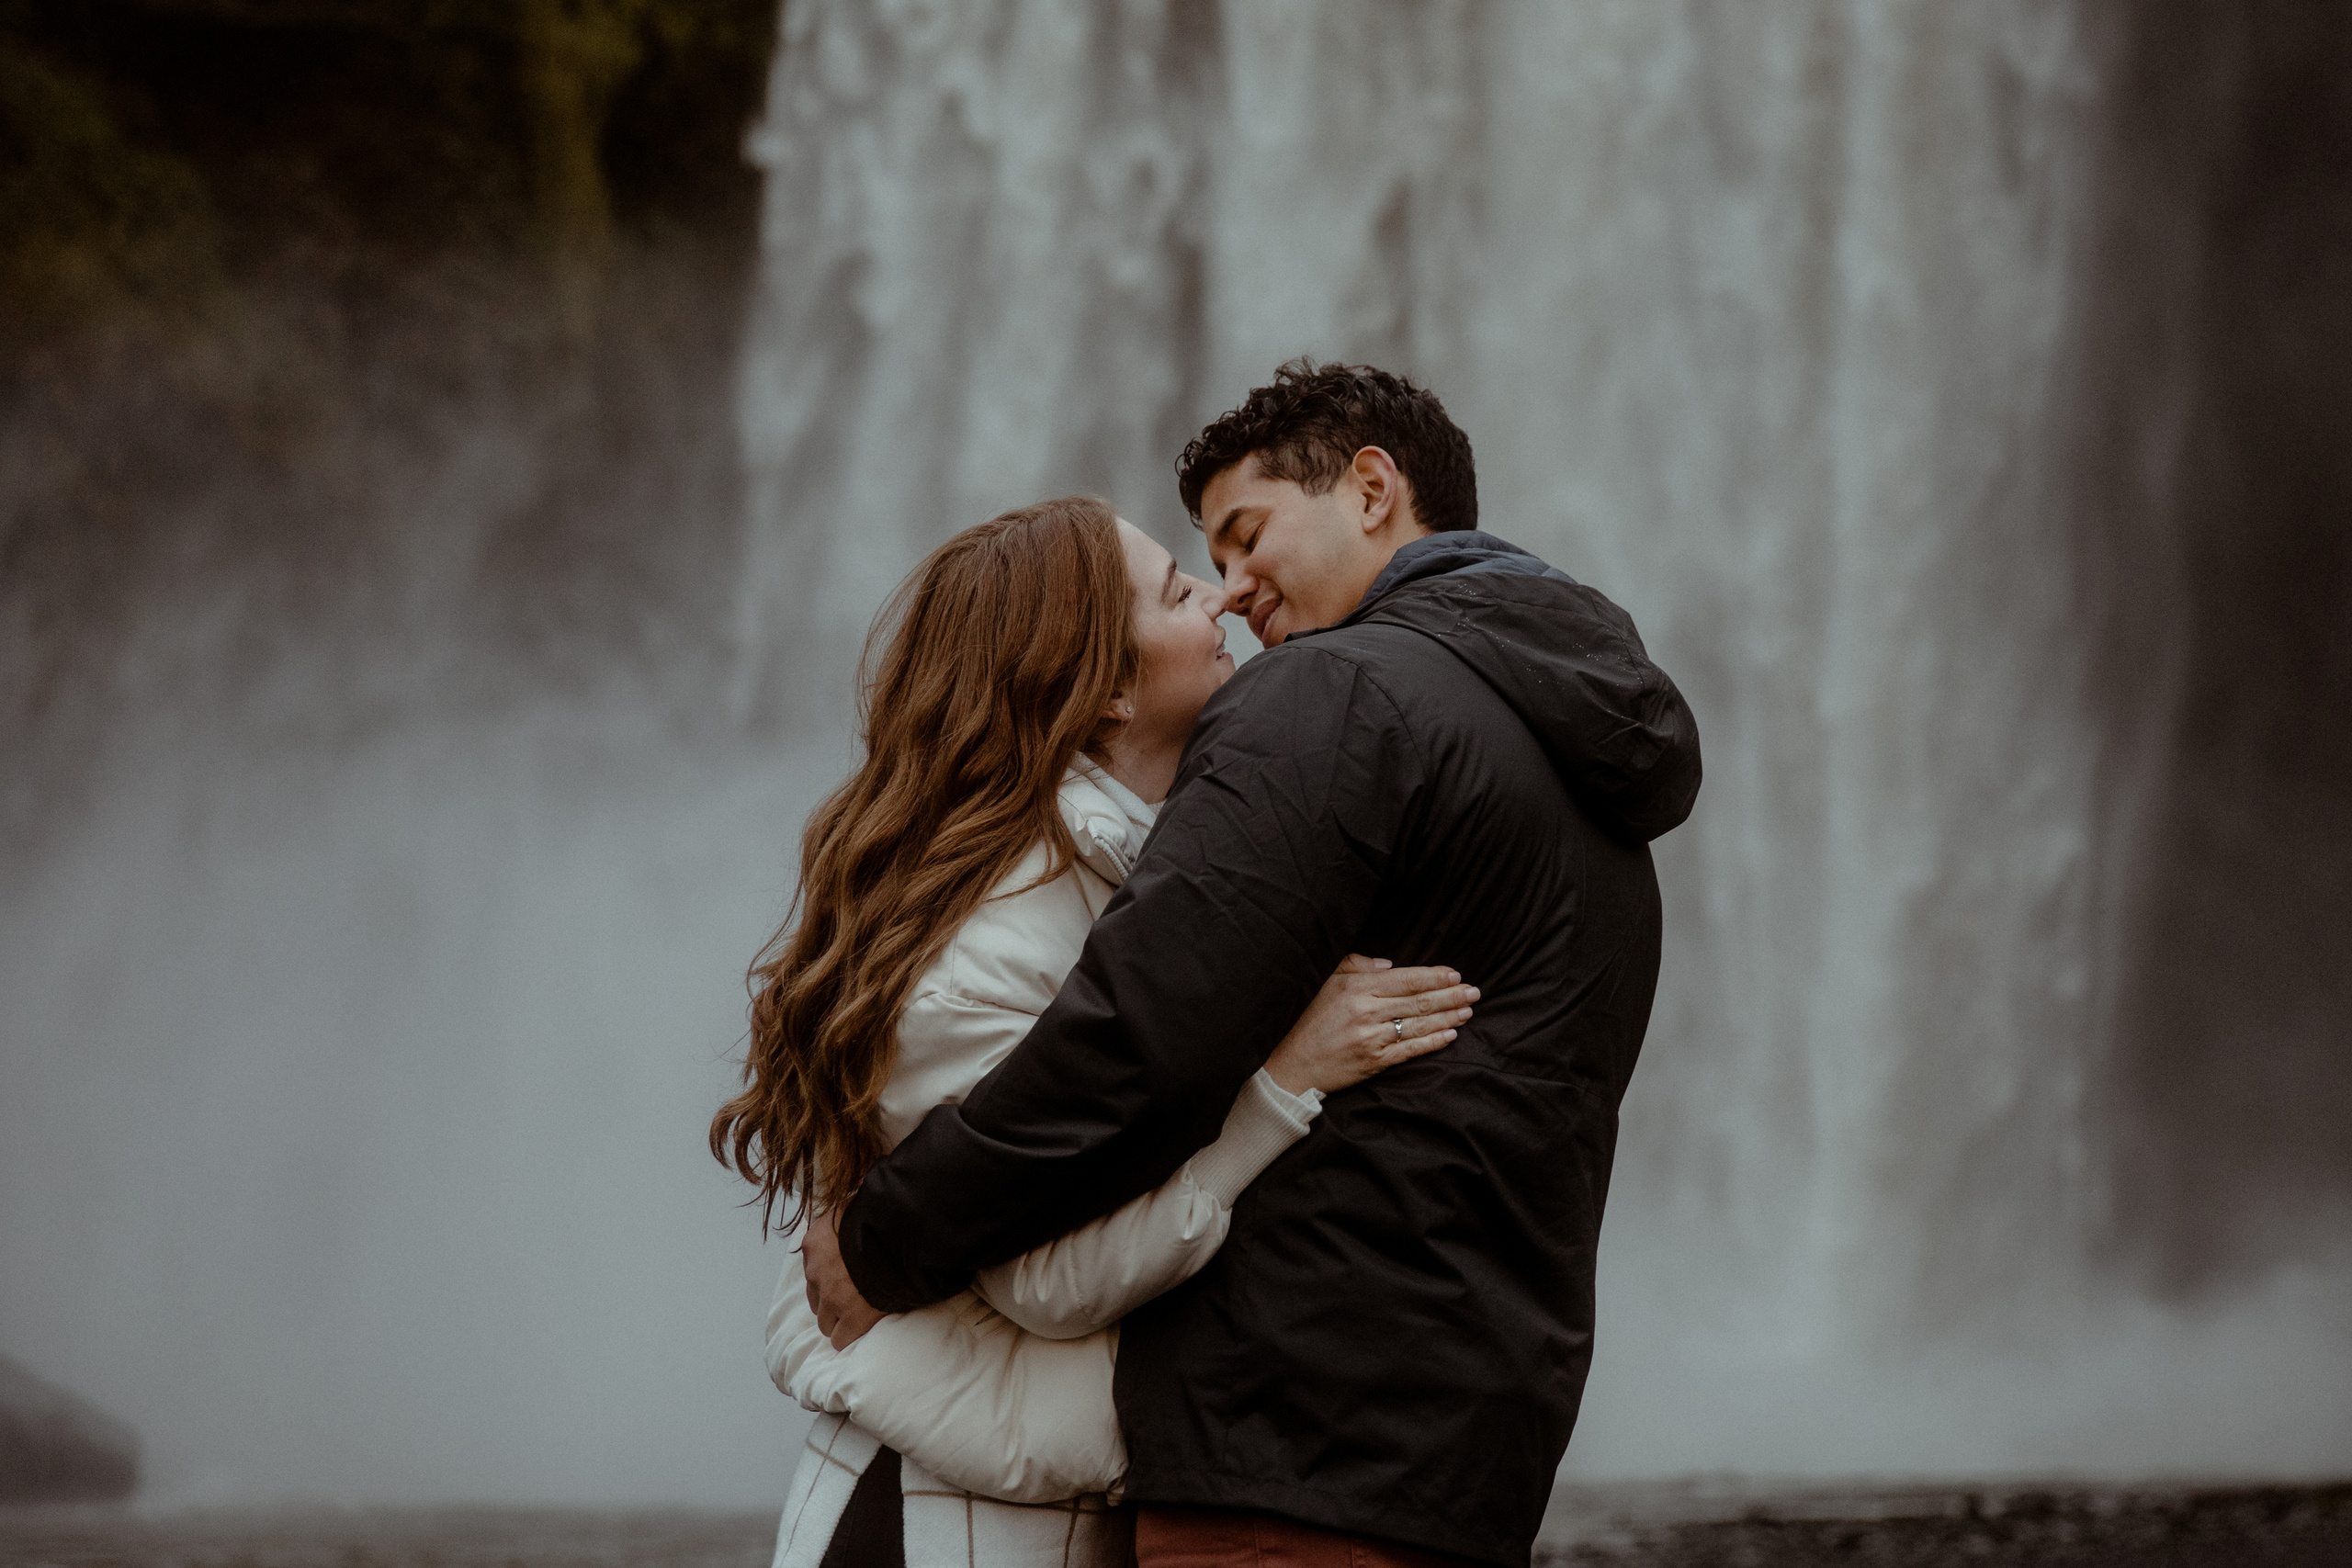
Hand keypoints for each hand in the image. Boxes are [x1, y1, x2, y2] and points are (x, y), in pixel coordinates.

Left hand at [801, 1206, 885, 1349]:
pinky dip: (850, 1336)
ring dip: (840, 1319)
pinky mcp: (852, 1318)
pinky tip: (861, 1328)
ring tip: (859, 1313)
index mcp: (814, 1243)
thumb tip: (854, 1208)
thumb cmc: (882, 1216)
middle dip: (831, 1300)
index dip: (830, 1275)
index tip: (845, 1275)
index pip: (811, 1268)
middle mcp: (816, 1272)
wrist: (899, 1237)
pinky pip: (841, 1339)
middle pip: (815, 1298)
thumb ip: (845, 1216)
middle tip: (854, 1295)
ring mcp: (832, 1297)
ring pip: (825, 1321)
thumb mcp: (853, 1205)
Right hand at [1263, 954, 1476, 1095]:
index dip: (1434, 976)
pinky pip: (1411, 1050)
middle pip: (1419, 1001)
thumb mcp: (1328, 982)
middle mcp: (1367, 1012)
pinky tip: (1451, 1034)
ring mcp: (1372, 1038)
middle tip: (1475, 991)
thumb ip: (1358, 966)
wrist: (1294, 1065)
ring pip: (1420, 1024)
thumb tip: (1391, 965)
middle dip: (1451, 995)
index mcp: (1357, 988)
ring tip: (1468, 1009)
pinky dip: (1433, 1041)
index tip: (1455, 974)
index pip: (1406, 979)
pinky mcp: (1375, 1062)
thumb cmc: (1311, 1020)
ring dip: (1449, 1016)